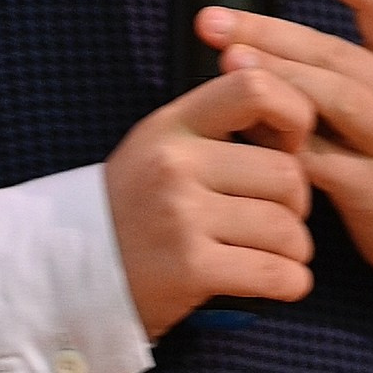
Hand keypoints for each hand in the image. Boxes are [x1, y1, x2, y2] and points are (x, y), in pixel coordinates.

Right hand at [105, 62, 318, 340]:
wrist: (71, 274)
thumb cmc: (135, 211)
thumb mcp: (161, 149)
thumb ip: (219, 130)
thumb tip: (301, 125)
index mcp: (173, 126)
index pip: (255, 89)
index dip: (294, 115)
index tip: (290, 147)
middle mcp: (175, 163)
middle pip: (286, 174)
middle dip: (298, 205)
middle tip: (279, 222)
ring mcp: (180, 216)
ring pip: (286, 228)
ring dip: (295, 250)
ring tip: (277, 256)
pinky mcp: (190, 268)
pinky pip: (275, 273)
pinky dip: (291, 283)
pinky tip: (281, 283)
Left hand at [202, 0, 372, 356]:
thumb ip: (333, 71)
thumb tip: (248, 36)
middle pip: (336, 53)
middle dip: (270, 32)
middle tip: (212, 20)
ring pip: (333, 100)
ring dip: (276, 79)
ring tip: (226, 63)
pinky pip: (320, 161)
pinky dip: (279, 143)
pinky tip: (242, 131)